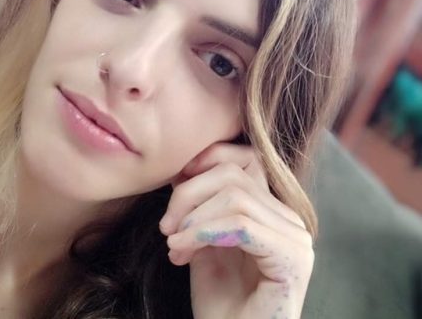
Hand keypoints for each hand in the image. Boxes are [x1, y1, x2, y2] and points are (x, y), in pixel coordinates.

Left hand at [159, 143, 313, 318]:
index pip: (245, 158)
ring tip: (174, 244)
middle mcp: (290, 220)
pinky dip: (202, 233)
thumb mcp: (203, 242)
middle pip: (233, 175)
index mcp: (272, 212)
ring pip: (235, 197)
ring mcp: (296, 239)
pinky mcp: (292, 260)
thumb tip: (182, 168)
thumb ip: (201, 207)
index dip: (207, 159)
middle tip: (166, 226)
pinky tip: (182, 250)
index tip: (174, 181)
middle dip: (189, 194)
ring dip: (192, 219)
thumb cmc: (220, 303)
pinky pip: (241, 225)